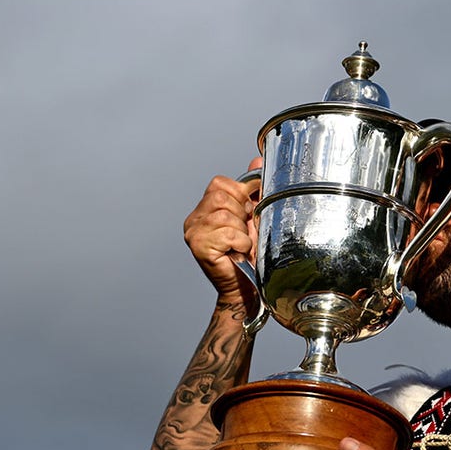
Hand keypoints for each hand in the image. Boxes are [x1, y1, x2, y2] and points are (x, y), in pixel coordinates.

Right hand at [183, 157, 262, 300]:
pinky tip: (238, 253)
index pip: (219, 184)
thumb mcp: (253, 217)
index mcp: (203, 210)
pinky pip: (228, 233)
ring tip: (240, 245)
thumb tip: (257, 160)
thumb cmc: (249, 256)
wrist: (245, 289)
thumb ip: (252, 190)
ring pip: (225, 214)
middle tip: (243, 234)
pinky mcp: (198, 247)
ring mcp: (193, 233)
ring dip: (241, 231)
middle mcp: (193, 220)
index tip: (248, 214)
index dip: (240, 195)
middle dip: (241, 214)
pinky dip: (241, 243)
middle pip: (221, 196)